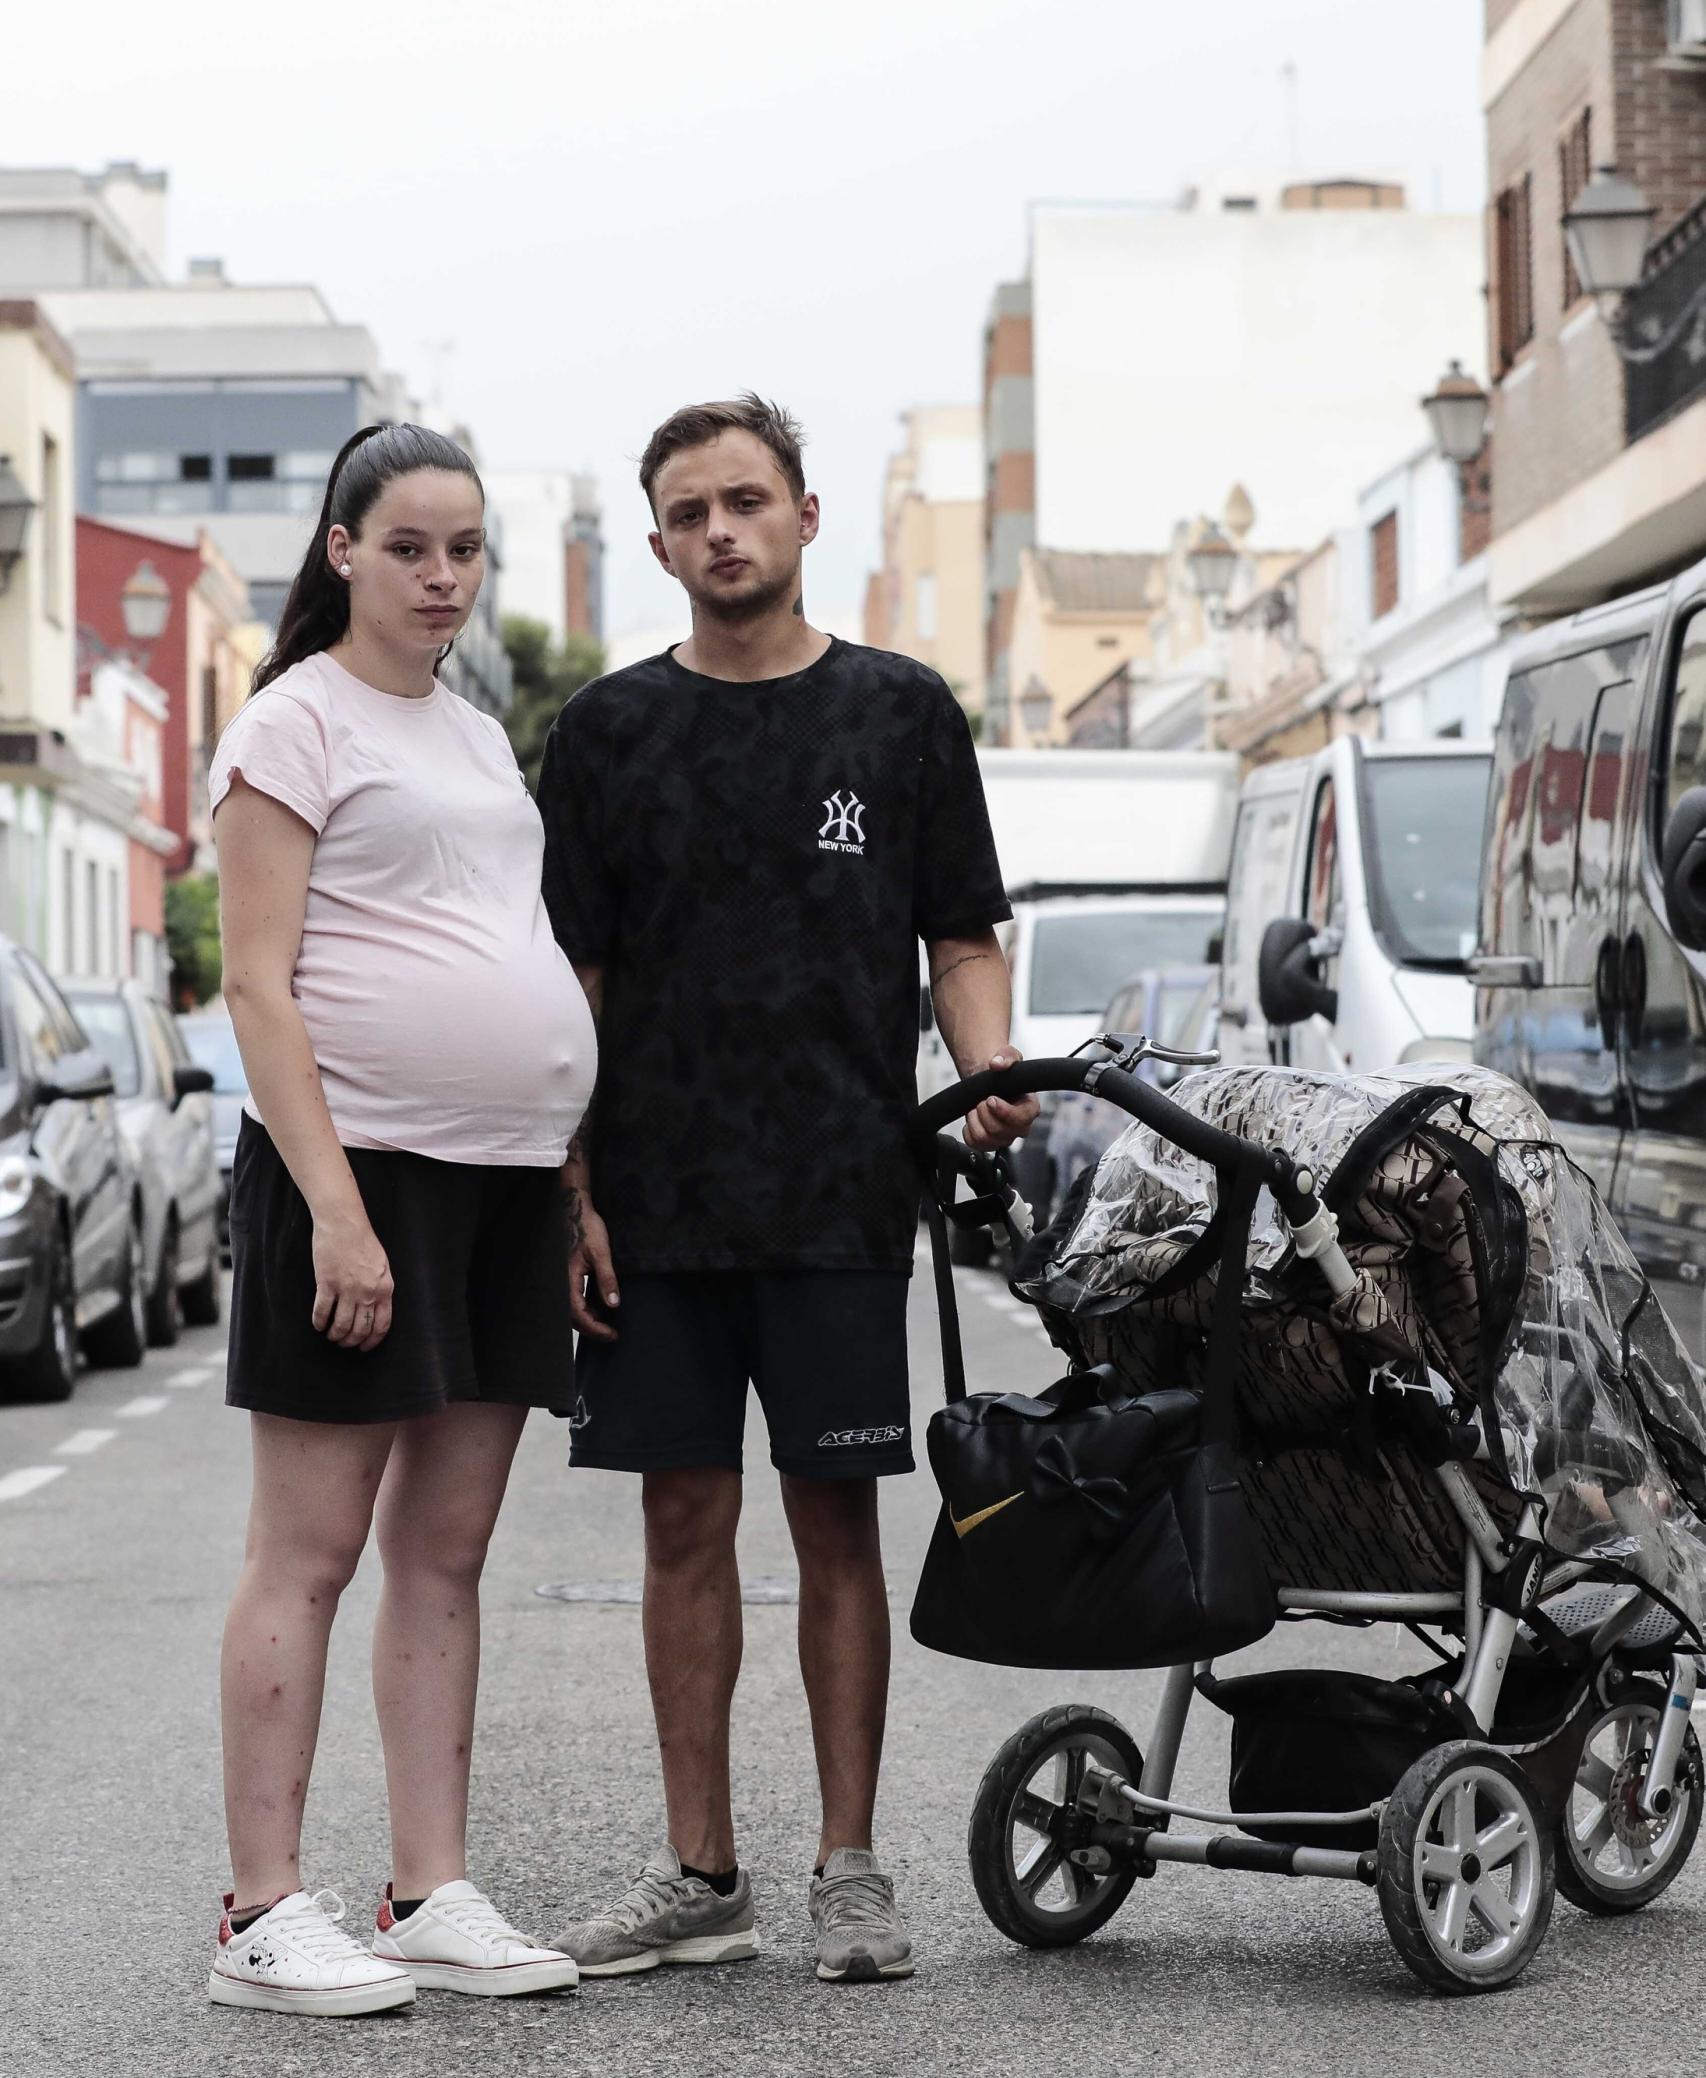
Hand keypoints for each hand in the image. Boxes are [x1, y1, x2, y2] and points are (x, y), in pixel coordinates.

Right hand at [310, 1207, 393, 1350]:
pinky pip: (322, 1312)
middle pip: (361, 1329)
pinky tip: (318, 1325)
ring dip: (335, 1335)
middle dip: (352, 1341)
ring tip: (331, 1336)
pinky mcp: (327, 1284)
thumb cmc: (363, 1242)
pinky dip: (319, 1322)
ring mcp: (347, 1289)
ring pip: (341, 1325)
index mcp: (384, 1289)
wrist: (344, 1224)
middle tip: (344, 1343)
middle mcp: (367, 1293)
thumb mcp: (382, 1266)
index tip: (364, 1347)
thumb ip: (380, 1288)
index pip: (382, 1324)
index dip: (372, 1340)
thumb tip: (376, 1309)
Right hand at [566, 1188, 619, 1341]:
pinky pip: (572, 1298)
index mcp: (567, 1278)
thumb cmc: (586, 1227)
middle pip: (573, 1317)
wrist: (575, 1209)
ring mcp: (562, 1279)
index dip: (595, 1328)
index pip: (578, 1314)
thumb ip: (607, 1279)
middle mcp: (560, 1282)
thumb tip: (614, 1304)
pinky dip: (584, 1308)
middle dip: (592, 1328)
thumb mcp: (601, 1252)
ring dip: (587, 1319)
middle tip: (611, 1334)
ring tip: (607, 1323)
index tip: (612, 1334)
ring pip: (571, 1309)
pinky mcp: (566, 1275)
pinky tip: (598, 1307)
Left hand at [964, 1047, 1040, 1151]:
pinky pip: (974, 1143)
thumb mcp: (1007, 1055)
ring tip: (976, 1106)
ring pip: (985, 1139)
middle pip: (1000, 1131)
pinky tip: (973, 1117)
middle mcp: (1020, 1126)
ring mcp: (1004, 1137)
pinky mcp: (989, 1143)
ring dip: (974, 1120)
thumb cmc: (1001, 1072)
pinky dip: (968, 1129)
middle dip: (984, 1112)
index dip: (1004, 1111)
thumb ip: (1006, 1056)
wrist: (986, 1081)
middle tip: (982, 1099)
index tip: (990, 1098)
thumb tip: (997, 1063)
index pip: (1023, 1119)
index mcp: (1030, 1108)